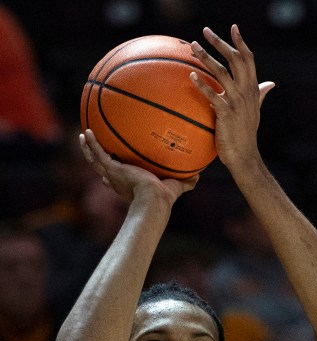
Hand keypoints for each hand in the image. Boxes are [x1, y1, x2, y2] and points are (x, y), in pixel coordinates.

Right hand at [79, 129, 198, 205]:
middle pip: (103, 169)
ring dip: (88, 148)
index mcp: (129, 186)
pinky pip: (98, 154)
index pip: (117, 180)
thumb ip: (186, 182)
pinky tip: (87, 132)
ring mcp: (113, 175)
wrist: (154, 199)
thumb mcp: (176, 186)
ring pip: (94, 160)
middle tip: (93, 148)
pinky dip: (92, 143)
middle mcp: (118, 181)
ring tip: (83, 136)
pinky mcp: (112, 169)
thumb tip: (199, 177)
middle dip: (97, 159)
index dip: (112, 175)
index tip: (111, 168)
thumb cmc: (165, 197)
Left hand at [189, 25, 274, 169]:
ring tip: (193, 47)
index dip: (241, 42)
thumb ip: (260, 94)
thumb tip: (270, 84)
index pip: (248, 60)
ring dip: (206, 58)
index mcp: (252, 89)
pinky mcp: (226, 113)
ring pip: (222, 73)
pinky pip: (213, 95)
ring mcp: (237, 102)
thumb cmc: (246, 134)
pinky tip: (191, 76)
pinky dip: (202, 84)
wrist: (245, 156)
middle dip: (220, 43)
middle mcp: (246, 92)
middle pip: (235, 60)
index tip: (233, 27)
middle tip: (205, 31)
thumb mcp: (255, 111)